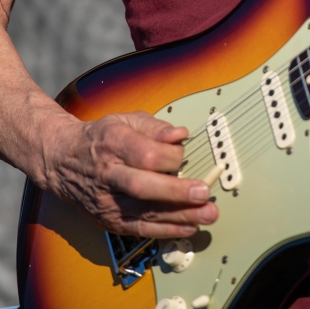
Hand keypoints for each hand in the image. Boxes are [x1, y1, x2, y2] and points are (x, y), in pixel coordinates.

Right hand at [41, 110, 218, 238]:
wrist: (63, 161)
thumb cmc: (101, 138)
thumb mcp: (126, 120)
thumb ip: (155, 127)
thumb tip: (180, 135)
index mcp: (113, 143)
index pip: (144, 154)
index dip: (170, 156)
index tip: (185, 154)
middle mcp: (107, 174)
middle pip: (143, 186)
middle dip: (176, 192)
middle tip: (203, 193)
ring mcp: (106, 201)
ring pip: (143, 212)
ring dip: (178, 217)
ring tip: (206, 215)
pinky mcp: (108, 221)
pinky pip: (139, 229)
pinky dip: (165, 230)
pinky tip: (187, 227)